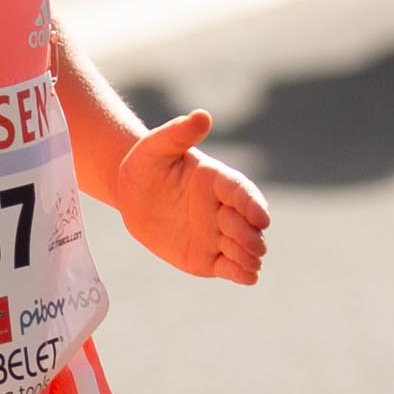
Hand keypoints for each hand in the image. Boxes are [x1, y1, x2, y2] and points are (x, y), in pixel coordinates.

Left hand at [110, 103, 267, 283]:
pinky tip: (248, 277)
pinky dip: (242, 273)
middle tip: (251, 243)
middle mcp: (223, 209)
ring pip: (242, 248)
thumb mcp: (156, 146)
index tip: (261, 218)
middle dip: (250, 234)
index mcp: (217, 181)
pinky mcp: (207, 257)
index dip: (253, 205)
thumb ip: (179, 133)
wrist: (132, 194)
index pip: (241, 192)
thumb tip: (202, 116)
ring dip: (249, 255)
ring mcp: (217, 234)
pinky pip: (229, 267)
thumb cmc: (145, 164)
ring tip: (251, 262)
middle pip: (246, 224)